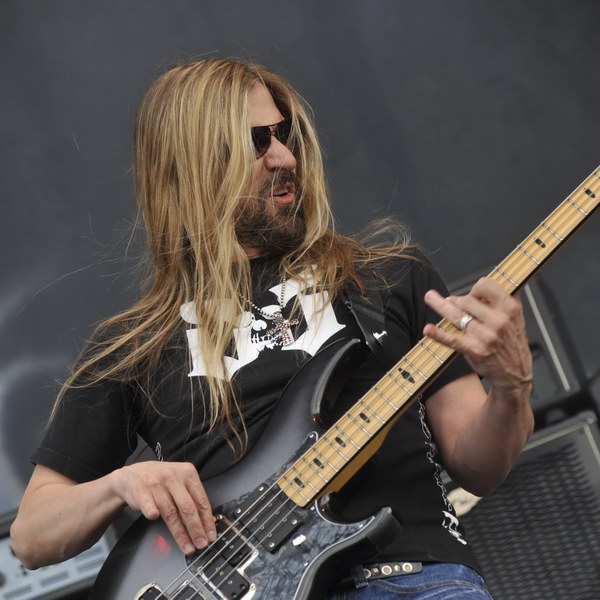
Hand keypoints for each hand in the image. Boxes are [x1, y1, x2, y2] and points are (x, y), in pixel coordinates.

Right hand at [109, 461, 216, 554]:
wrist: (133, 474)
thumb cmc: (160, 480)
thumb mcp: (180, 482)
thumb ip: (192, 498)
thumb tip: (206, 521)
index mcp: (187, 473)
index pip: (201, 500)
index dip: (206, 520)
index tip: (210, 535)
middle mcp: (173, 477)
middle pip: (188, 507)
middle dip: (196, 529)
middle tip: (201, 544)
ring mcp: (157, 484)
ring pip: (171, 512)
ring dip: (180, 533)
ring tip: (187, 547)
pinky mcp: (141, 491)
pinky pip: (147, 503)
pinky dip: (151, 510)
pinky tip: (154, 518)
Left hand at [422, 277, 531, 392]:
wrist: (516, 373)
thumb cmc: (512, 342)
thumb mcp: (516, 317)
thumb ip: (502, 299)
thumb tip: (480, 285)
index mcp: (510, 308)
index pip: (486, 285)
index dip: (475, 288)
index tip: (471, 295)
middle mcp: (500, 320)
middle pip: (467, 300)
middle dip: (457, 301)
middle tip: (452, 304)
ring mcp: (487, 336)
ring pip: (457, 315)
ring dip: (441, 305)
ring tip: (429, 297)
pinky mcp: (475, 350)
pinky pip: (453, 339)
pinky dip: (438, 334)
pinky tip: (428, 329)